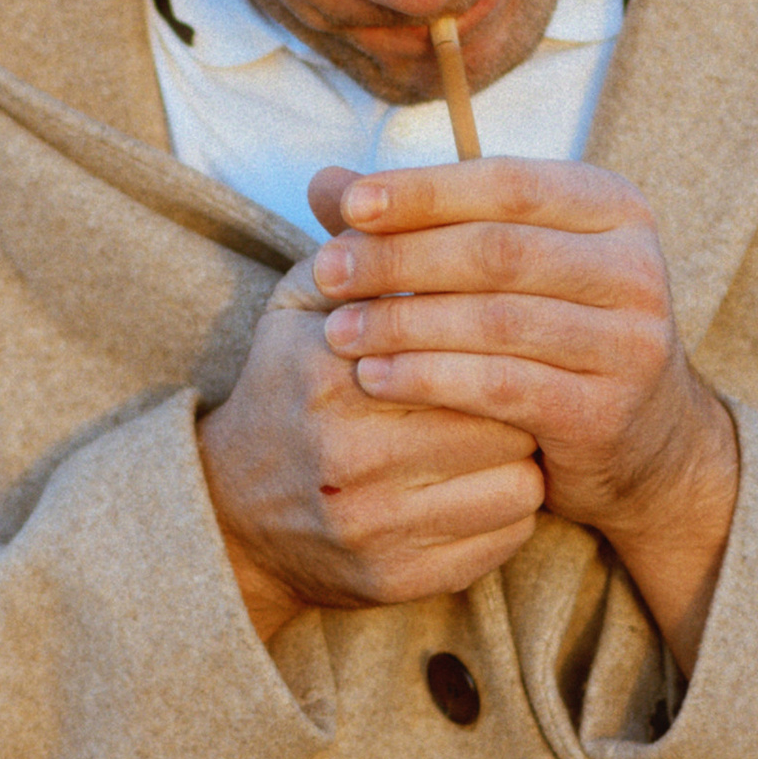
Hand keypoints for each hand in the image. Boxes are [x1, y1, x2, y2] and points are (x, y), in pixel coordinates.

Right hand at [197, 264, 544, 644]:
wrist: (231, 515)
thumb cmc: (284, 392)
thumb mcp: (299, 306)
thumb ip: (351, 245)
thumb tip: (365, 178)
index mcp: (333, 375)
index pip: (467, 344)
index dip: (501, 334)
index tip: (515, 327)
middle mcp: (353, 456)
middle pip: (501, 415)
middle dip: (522, 395)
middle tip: (526, 381)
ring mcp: (377, 527)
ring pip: (518, 482)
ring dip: (524, 457)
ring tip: (503, 435)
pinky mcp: (398, 580)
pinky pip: (504, 538)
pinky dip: (509, 509)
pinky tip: (485, 484)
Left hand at [306, 157, 741, 670]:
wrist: (638, 439)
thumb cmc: (550, 333)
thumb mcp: (500, 265)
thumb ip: (421, 223)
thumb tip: (324, 182)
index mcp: (612, 208)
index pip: (508, 182)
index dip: (423, 191)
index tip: (347, 205)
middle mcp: (634, 266)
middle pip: (500, 250)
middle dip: (402, 258)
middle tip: (328, 271)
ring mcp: (630, 341)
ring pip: (498, 319)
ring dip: (405, 322)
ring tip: (336, 330)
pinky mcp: (607, 409)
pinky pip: (503, 386)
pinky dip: (431, 378)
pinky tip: (376, 376)